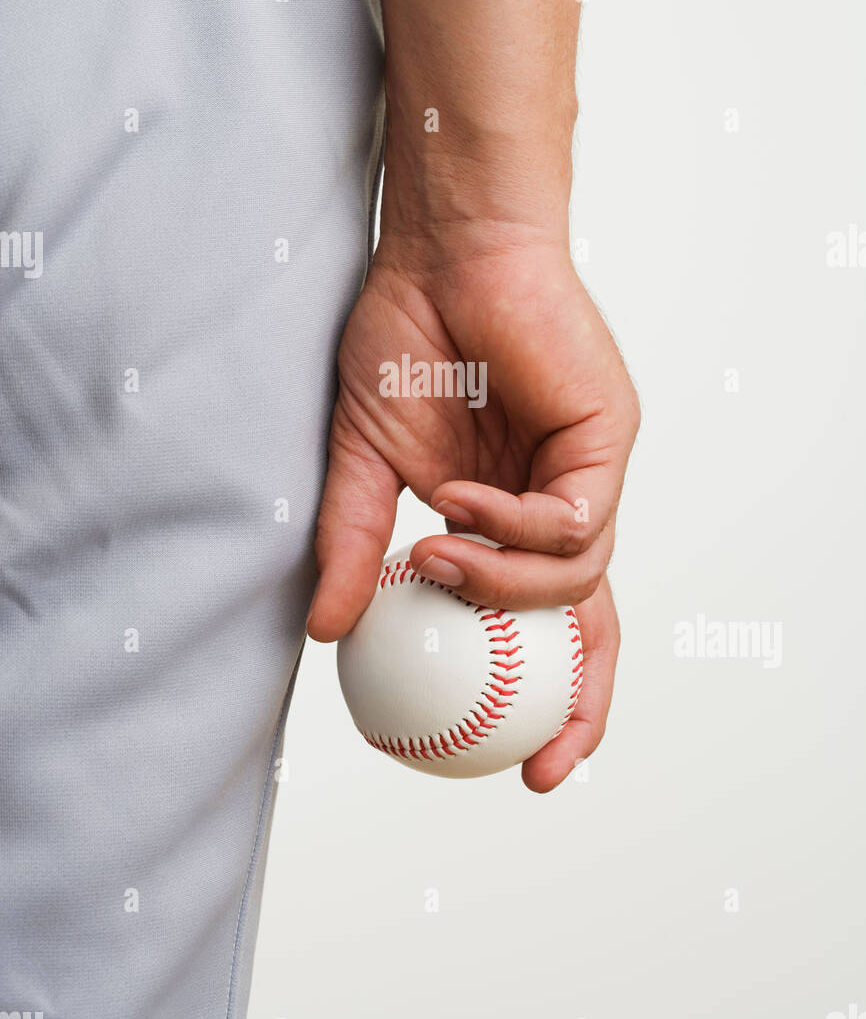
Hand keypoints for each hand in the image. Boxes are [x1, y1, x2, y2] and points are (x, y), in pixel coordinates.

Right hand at [307, 233, 639, 789]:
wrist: (442, 254)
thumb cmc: (408, 343)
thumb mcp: (364, 461)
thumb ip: (356, 544)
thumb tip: (329, 630)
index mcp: (509, 518)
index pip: (543, 626)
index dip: (541, 699)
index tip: (514, 764)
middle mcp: (559, 505)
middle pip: (596, 627)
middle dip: (582, 705)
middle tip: (543, 763)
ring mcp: (588, 474)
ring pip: (578, 579)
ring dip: (499, 585)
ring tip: (432, 554)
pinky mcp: (608, 437)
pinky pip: (576, 521)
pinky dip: (513, 528)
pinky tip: (459, 499)